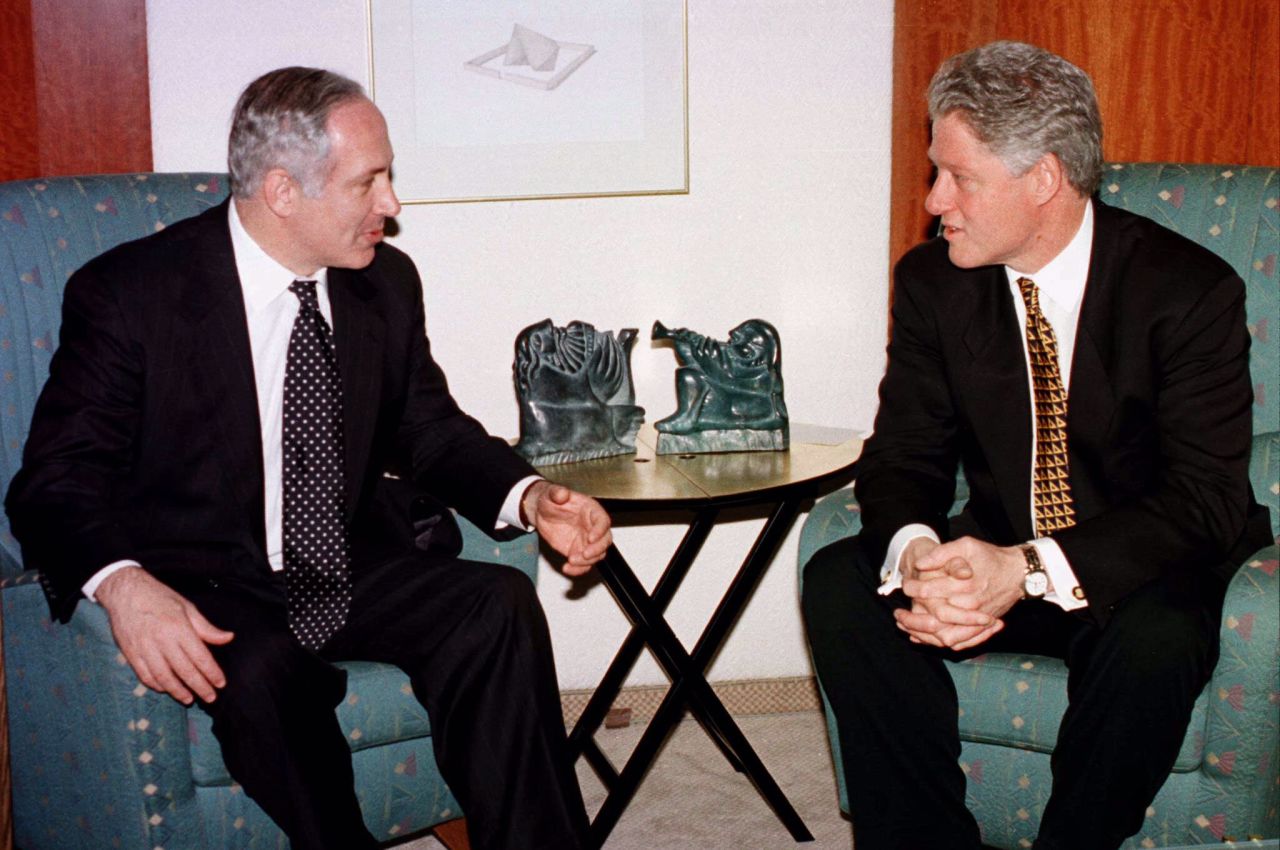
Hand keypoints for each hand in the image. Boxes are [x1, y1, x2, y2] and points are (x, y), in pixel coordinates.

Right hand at [95, 567, 234, 704]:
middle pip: (184, 670)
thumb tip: (228, 638)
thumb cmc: (160, 598)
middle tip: (210, 698)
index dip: (212, 673)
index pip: (200, 657)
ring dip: (178, 691)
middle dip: (199, 686)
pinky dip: (157, 685)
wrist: (125, 592)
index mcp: (179, 627)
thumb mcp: (187, 607)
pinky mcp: (130, 653)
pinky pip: (145, 675)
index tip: (221, 684)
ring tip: (190, 699)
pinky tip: (167, 689)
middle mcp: (162, 640)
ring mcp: (144, 648)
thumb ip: (206, 628)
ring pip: (163, 677)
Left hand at [523, 481, 611, 575]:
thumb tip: (562, 493)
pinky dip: (577, 570)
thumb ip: (558, 493)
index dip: (600, 530)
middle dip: (597, 550)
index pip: (602, 521)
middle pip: (605, 541)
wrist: (541, 512)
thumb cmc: (551, 500)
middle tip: (585, 554)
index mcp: (591, 510)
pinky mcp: (577, 551)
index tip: (591, 537)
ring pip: (597, 555)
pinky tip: (567, 568)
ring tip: (572, 561)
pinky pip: (583, 564)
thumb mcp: (552, 493)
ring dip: (587, 562)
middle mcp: (592, 527)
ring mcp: (586, 541)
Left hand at [897, 536, 1024, 649]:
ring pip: (946, 636)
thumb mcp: (967, 545)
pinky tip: (923, 638)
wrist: (1019, 573)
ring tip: (905, 628)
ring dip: (924, 636)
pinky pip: (961, 642)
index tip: (904, 586)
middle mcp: (970, 605)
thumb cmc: (990, 557)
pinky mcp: (982, 627)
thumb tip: (920, 565)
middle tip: (898, 614)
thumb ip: (942, 553)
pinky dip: (940, 642)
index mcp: (964, 585)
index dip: (914, 589)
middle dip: (913, 618)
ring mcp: (977, 619)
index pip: (930, 592)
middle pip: (935, 619)